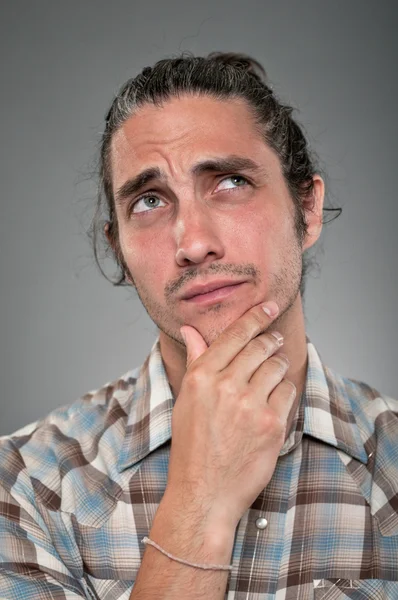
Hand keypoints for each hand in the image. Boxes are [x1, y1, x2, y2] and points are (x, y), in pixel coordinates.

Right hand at [165, 301, 296, 531]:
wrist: (205, 492)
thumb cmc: (192, 447)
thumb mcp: (186, 400)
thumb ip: (195, 360)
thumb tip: (190, 330)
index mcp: (202, 376)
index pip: (235, 334)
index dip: (255, 316)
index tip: (269, 305)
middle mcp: (226, 386)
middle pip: (260, 346)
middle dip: (270, 339)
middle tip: (274, 339)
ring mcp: (251, 405)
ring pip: (276, 366)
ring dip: (278, 365)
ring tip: (273, 372)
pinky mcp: (272, 424)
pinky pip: (288, 392)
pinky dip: (284, 391)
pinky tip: (274, 400)